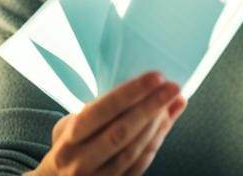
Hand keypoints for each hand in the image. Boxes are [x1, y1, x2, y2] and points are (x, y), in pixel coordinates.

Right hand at [29, 71, 186, 175]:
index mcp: (69, 139)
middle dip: (150, 108)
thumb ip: (96, 109)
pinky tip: (167, 122)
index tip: (154, 77)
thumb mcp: (69, 124)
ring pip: (134, 151)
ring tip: (173, 102)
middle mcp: (81, 161)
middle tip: (172, 87)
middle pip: (121, 133)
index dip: (129, 93)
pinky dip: (156, 141)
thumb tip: (135, 84)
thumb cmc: (69, 145)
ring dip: (158, 125)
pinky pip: (140, 165)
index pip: (100, 112)